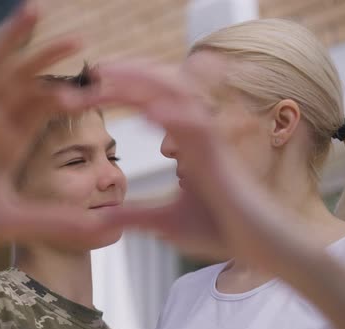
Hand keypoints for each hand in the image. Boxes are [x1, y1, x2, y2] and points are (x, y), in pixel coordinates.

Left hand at [59, 59, 305, 268]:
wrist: (253, 244)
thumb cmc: (217, 228)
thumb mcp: (163, 222)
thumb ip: (133, 215)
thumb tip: (102, 219)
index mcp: (184, 141)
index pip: (150, 105)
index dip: (122, 93)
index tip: (91, 90)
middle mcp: (196, 133)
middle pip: (161, 91)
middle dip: (129, 76)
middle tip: (98, 68)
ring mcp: (209, 142)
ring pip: (178, 98)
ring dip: (145, 83)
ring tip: (113, 76)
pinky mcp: (221, 157)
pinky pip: (199, 129)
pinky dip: (175, 119)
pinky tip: (148, 114)